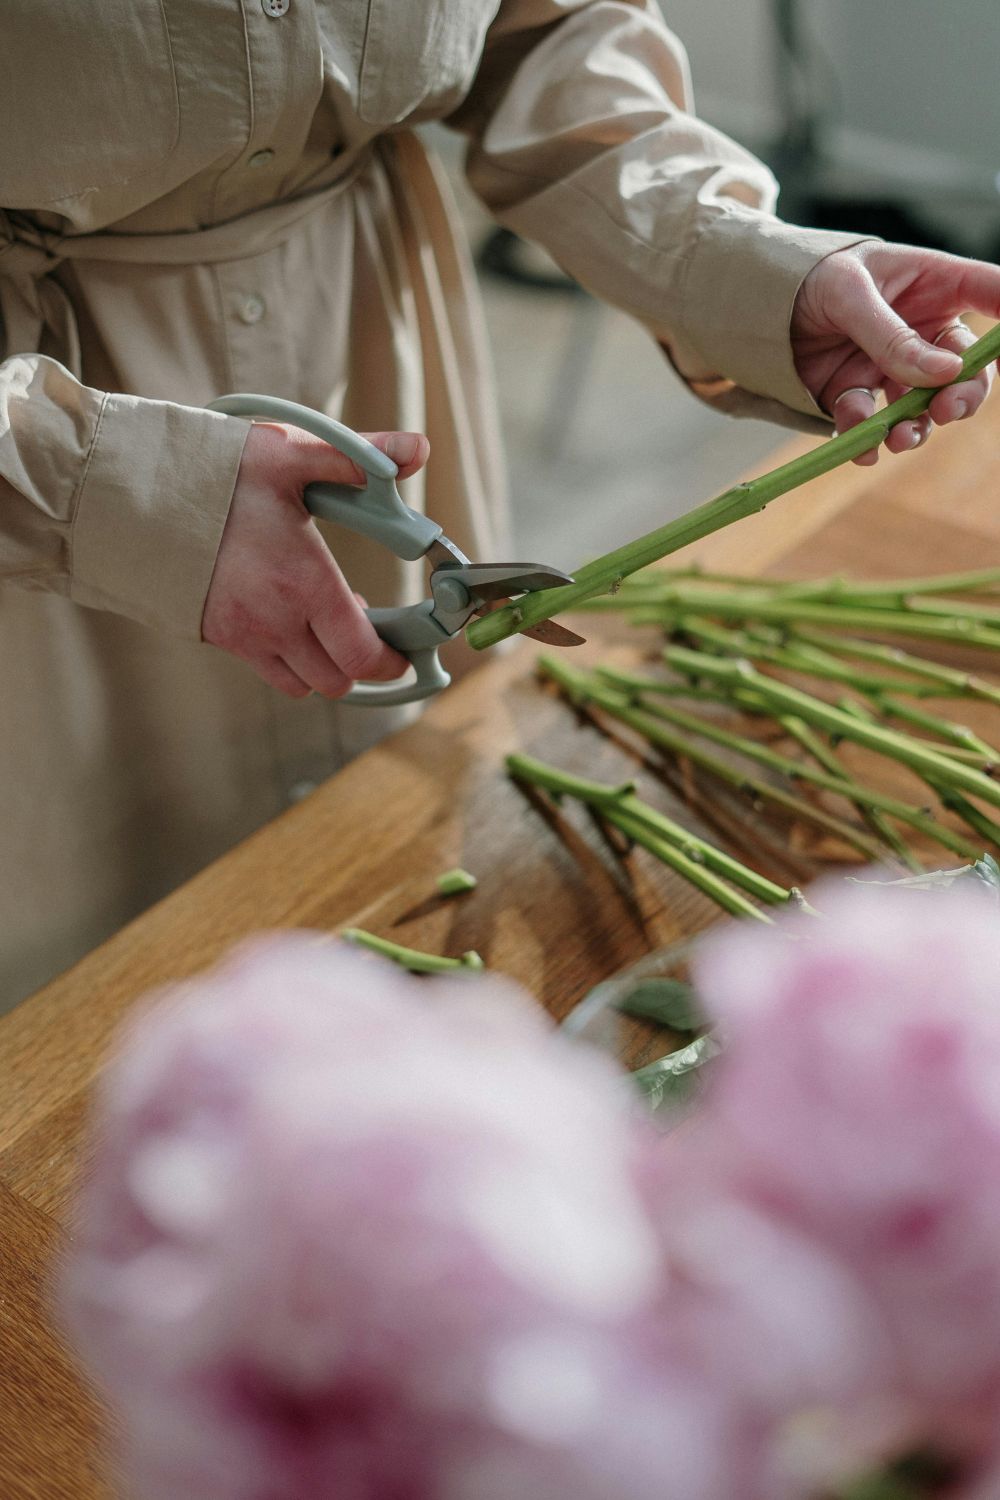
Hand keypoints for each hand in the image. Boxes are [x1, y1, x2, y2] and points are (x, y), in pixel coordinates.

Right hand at [202, 421, 429, 696]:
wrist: (132, 496)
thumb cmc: (213, 474)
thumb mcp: (289, 455)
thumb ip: (359, 459)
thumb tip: (417, 450)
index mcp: (305, 584)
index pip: (362, 654)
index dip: (391, 660)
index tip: (403, 646)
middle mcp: (277, 623)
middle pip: (337, 681)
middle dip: (359, 662)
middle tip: (367, 626)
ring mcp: (244, 637)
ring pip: (303, 685)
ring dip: (324, 666)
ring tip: (325, 623)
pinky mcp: (218, 638)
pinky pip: (267, 671)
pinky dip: (289, 662)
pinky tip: (289, 621)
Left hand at [791, 242, 999, 464]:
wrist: (756, 304)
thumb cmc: (811, 276)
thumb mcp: (849, 293)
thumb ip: (892, 336)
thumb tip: (942, 374)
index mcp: (934, 285)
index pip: (992, 295)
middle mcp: (921, 330)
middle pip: (965, 369)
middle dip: (963, 394)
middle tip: (947, 409)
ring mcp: (890, 366)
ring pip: (922, 407)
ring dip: (917, 427)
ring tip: (899, 438)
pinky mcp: (855, 393)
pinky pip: (870, 424)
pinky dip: (866, 439)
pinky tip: (862, 448)